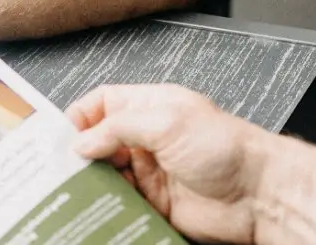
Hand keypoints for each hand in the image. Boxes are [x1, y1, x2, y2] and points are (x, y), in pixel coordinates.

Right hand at [68, 85, 272, 244]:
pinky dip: (107, 209)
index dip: (79, 117)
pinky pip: (122, 205)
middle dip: (78, 155)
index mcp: (150, 107)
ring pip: (107, 177)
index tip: (59, 136)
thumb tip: (82, 140)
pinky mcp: (155, 204)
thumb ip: (120, 127)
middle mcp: (148, 139)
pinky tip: (95, 211)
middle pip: (99, 143)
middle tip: (56, 170)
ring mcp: (151, 173)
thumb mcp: (168, 122)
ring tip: (70, 193)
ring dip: (90, 184)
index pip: (103, 104)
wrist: (258, 194)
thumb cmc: (226, 147)